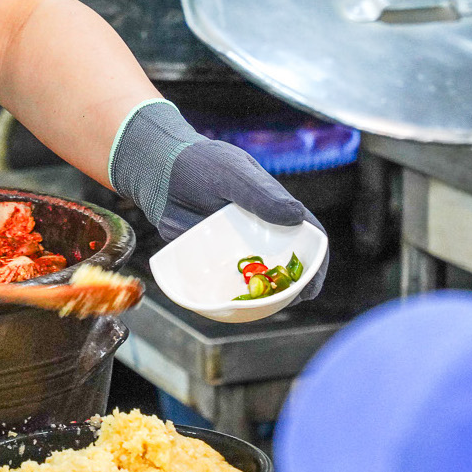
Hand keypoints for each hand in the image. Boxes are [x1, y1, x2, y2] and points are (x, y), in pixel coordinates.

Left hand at [166, 141, 328, 300]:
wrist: (155, 170)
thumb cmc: (200, 163)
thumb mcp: (232, 173)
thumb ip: (261, 194)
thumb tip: (296, 219)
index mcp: (272, 206)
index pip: (305, 234)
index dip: (316, 259)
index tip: (313, 282)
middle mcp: (256, 229)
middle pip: (283, 261)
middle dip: (292, 284)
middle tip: (293, 301)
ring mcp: (232, 244)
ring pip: (254, 275)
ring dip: (261, 294)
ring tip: (261, 309)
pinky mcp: (208, 255)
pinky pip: (222, 279)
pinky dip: (228, 294)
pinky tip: (227, 307)